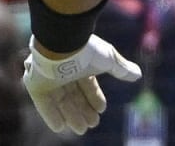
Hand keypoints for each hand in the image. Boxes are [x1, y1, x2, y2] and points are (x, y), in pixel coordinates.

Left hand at [22, 34, 141, 135]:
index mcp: (81, 66)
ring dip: (71, 116)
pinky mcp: (36, 86)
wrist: (62, 45)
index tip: (101, 110)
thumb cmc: (88, 51)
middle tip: (92, 124)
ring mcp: (50, 80)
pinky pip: (44, 104)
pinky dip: (51, 116)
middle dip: (84, 111)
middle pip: (75, 96)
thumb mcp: (110, 60)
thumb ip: (122, 69)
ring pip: (61, 102)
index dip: (95, 98)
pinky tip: (61, 127)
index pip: (88, 85)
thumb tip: (138, 75)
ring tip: (81, 129)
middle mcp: (65, 73)